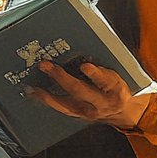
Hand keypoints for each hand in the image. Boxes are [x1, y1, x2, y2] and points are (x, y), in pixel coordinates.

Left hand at [23, 61, 147, 129]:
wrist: (122, 111)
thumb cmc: (117, 87)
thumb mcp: (118, 72)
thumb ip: (103, 64)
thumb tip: (83, 42)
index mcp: (114, 87)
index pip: (105, 80)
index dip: (94, 74)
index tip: (85, 66)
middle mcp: (101, 102)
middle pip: (80, 91)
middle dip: (61, 78)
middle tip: (46, 66)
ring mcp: (88, 111)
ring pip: (66, 103)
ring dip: (48, 93)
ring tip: (34, 84)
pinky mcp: (78, 115)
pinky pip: (60, 108)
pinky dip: (46, 100)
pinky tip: (35, 92)